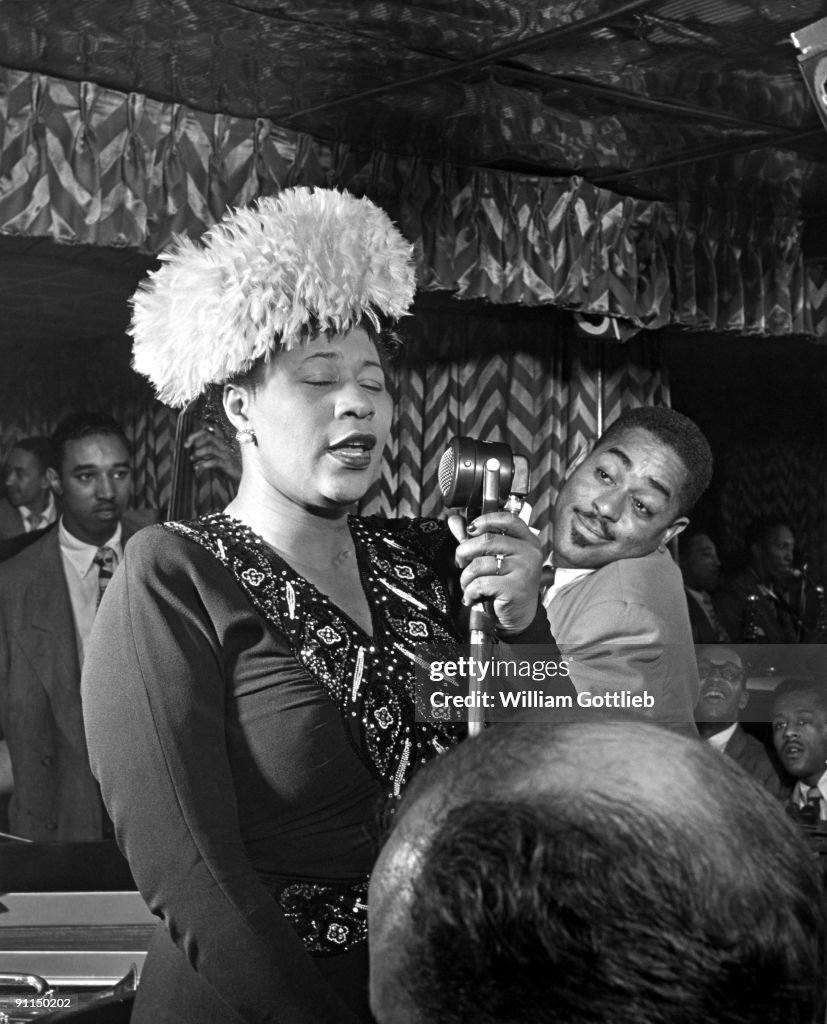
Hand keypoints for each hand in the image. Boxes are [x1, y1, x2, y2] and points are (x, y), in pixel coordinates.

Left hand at [184, 426, 240, 483]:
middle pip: (207, 435)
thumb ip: (205, 455)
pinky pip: (214, 461)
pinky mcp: (227, 463)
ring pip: (210, 448)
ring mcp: (226, 454)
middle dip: (194, 438)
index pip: (207, 431)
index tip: (187, 443)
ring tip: (192, 459)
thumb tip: (192, 455)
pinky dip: (203, 465)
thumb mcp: (214, 458)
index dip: (195, 434)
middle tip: (186, 447)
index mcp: (220, 442)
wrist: (242, 477)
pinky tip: (198, 468)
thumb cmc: (227, 468)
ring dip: (198, 453)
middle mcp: (223, 445)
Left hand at [449, 510, 542, 634]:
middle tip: (461, 563)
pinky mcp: (515, 588)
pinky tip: (472, 597)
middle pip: (487, 540)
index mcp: (527, 541)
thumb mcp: (493, 558)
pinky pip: (480, 583)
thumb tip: (454, 520)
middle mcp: (529, 553)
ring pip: (480, 564)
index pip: (508, 519)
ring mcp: (524, 570)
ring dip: (466, 577)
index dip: (486, 520)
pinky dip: (469, 592)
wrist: (519, 617)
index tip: (470, 529)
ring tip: (468, 585)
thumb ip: (475, 538)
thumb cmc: (506, 585)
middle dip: (464, 551)